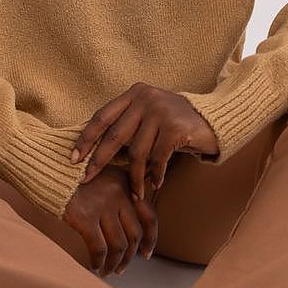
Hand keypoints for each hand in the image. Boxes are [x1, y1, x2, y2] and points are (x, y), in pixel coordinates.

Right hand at [62, 166, 158, 276]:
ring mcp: (103, 205)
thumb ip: (118, 193)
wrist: (44, 167)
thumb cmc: (71, 175)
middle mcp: (119, 193)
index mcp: (126, 183)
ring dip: (115, 263)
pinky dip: (99, 261)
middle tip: (121, 267)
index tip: (146, 254)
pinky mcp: (84, 217)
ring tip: (108, 271)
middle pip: (134, 235)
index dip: (151, 239)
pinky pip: (99, 248)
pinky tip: (94, 266)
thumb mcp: (101, 175)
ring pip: (119, 245)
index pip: (149, 216)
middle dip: (129, 256)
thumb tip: (129, 227)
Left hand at [70, 84, 220, 200]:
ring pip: (137, 153)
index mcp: (134, 94)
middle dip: (98, 161)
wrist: (214, 120)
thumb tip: (93, 152)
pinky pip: (158, 159)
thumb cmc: (175, 124)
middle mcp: (145, 99)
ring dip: (135, 177)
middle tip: (86, 179)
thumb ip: (127, 126)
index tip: (73, 158)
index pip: (102, 117)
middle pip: (114, 136)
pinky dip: (156, 175)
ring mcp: (161, 111)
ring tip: (135, 193)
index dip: (86, 139)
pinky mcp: (175, 127)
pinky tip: (156, 184)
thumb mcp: (148, 118)